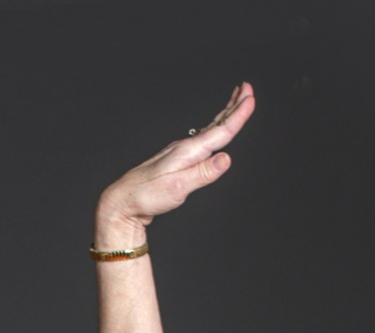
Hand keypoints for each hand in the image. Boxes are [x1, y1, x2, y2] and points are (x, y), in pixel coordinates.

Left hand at [97, 80, 255, 236]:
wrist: (123, 201)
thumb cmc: (147, 196)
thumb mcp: (178, 188)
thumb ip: (203, 173)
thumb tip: (226, 158)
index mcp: (188, 151)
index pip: (220, 131)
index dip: (238, 116)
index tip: (251, 98)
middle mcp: (185, 147)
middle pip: (216, 124)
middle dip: (234, 106)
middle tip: (248, 88)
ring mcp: (180, 152)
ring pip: (209, 129)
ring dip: (225, 114)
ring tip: (237, 100)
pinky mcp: (176, 160)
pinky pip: (201, 138)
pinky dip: (213, 129)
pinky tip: (214, 129)